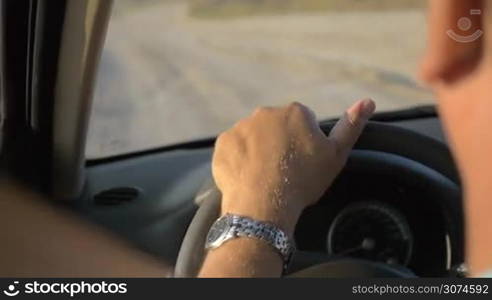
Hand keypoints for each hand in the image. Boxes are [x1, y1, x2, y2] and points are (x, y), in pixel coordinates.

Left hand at [212, 99, 374, 234]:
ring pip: (253, 137)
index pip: (302, 122)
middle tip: (283, 171)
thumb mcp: (335, 155)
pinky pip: (233, 149)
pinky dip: (238, 160)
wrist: (264, 205)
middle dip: (279, 143)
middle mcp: (266, 113)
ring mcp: (241, 127)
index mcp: (295, 112)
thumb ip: (351, 126)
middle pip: (275, 127)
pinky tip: (246, 177)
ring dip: (257, 150)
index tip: (302, 163)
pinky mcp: (223, 143)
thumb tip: (367, 101)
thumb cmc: (303, 181)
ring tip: (264, 176)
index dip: (303, 144)